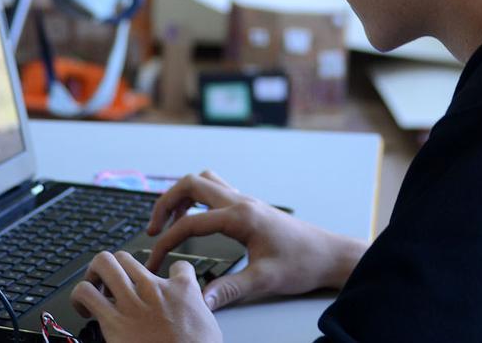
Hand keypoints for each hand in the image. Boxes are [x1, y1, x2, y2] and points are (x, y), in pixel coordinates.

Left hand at [69, 250, 220, 342]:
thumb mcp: (208, 325)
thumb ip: (198, 309)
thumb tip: (195, 311)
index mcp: (182, 289)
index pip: (177, 266)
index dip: (168, 274)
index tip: (160, 285)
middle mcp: (154, 289)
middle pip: (126, 257)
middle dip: (115, 268)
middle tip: (112, 284)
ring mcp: (132, 302)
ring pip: (103, 263)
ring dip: (94, 275)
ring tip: (94, 290)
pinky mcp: (113, 320)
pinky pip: (86, 292)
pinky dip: (79, 297)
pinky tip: (84, 309)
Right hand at [146, 170, 367, 310]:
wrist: (329, 254)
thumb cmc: (303, 263)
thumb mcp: (264, 280)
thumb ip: (229, 289)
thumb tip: (200, 300)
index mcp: (241, 217)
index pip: (190, 223)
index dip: (166, 242)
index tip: (155, 261)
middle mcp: (241, 202)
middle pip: (191, 184)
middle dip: (165, 203)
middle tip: (153, 229)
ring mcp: (246, 201)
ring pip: (204, 181)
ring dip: (181, 196)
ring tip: (169, 221)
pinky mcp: (250, 207)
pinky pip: (216, 190)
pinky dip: (197, 199)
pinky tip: (195, 219)